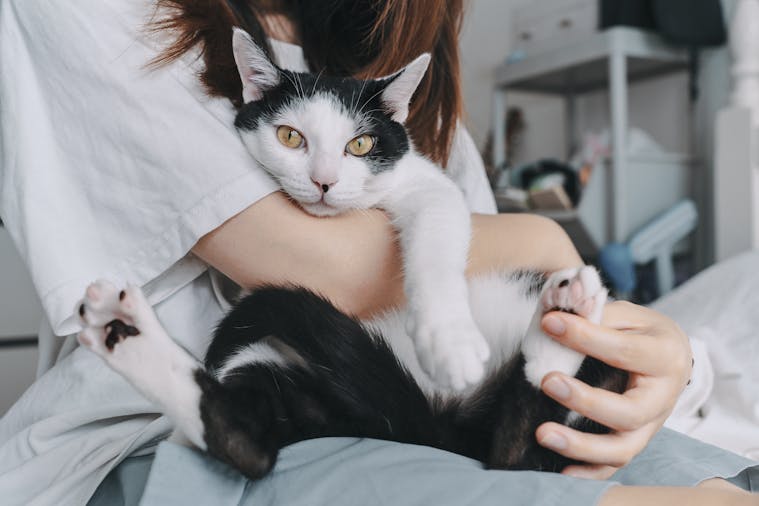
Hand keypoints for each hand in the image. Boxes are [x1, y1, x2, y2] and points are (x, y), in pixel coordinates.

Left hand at [534, 301, 691, 478]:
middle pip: (629, 412)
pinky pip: (614, 465)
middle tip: (547, 381)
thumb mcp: (626, 315)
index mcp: (665, 356)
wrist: (667, 354)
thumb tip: (555, 316)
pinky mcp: (635, 441)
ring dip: (581, 445)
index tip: (550, 324)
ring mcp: (650, 426)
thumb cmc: (639, 331)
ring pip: (622, 448)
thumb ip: (596, 314)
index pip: (623, 351)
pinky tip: (560, 469)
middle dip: (586, 401)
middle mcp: (663, 397)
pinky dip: (589, 472)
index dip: (584, 336)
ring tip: (542, 433)